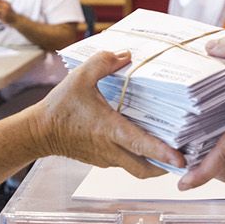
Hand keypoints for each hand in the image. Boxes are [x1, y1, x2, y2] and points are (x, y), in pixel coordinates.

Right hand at [30, 50, 183, 176]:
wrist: (39, 132)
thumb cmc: (59, 106)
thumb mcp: (79, 77)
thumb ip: (103, 62)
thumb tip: (126, 55)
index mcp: (109, 129)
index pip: (140, 144)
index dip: (162, 152)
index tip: (181, 158)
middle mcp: (111, 149)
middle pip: (145, 168)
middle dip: (167, 167)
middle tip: (186, 157)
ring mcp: (107, 158)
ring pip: (137, 168)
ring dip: (155, 164)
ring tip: (173, 150)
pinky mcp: (102, 161)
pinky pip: (126, 163)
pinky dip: (139, 157)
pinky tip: (145, 142)